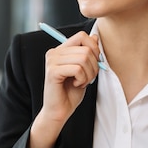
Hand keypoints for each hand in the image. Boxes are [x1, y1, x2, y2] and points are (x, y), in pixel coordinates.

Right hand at [29, 32, 100, 147]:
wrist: (59, 111)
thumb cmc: (70, 91)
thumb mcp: (84, 69)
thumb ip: (88, 53)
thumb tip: (95, 37)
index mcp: (61, 50)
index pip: (82, 36)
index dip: (94, 49)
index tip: (94, 64)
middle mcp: (54, 52)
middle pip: (86, 49)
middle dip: (94, 66)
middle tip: (88, 78)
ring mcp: (52, 61)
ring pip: (83, 58)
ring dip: (88, 74)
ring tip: (81, 82)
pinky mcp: (52, 72)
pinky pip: (77, 69)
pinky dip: (82, 79)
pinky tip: (76, 84)